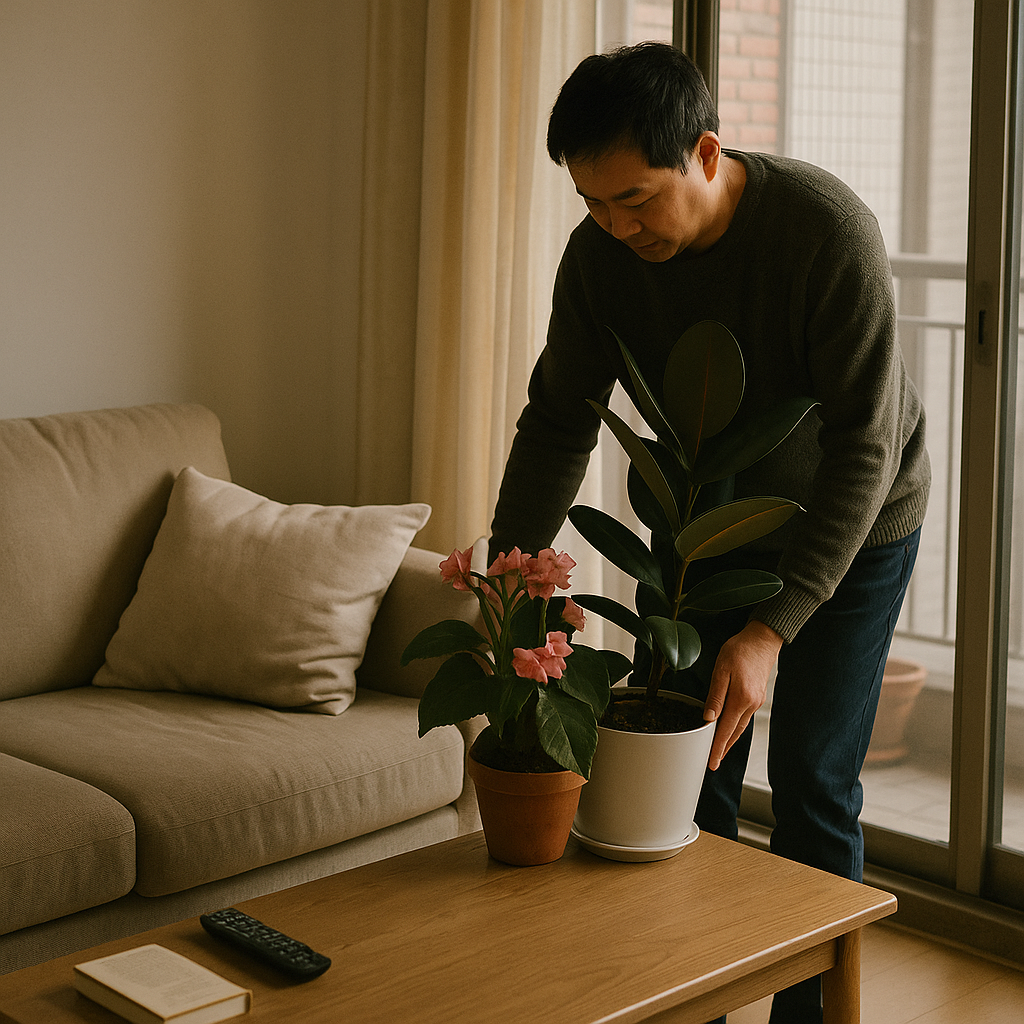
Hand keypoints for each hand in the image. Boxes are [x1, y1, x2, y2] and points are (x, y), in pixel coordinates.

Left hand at [703, 620, 782, 770]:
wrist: (762, 640)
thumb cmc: (739, 650)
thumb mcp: (722, 670)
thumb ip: (716, 695)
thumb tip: (708, 718)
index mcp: (741, 699)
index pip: (726, 730)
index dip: (717, 748)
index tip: (711, 762)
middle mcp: (751, 704)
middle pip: (735, 733)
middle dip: (723, 749)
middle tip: (712, 763)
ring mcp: (756, 702)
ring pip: (740, 727)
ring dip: (730, 741)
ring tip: (719, 751)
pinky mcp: (757, 697)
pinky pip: (744, 718)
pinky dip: (736, 728)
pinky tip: (729, 730)